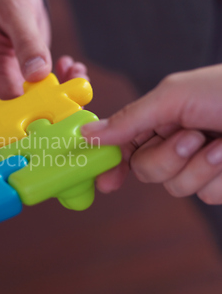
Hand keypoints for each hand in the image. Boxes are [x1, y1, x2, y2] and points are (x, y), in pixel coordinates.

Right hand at [0, 0, 86, 97]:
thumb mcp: (15, 13)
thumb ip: (26, 43)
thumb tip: (38, 73)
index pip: (7, 99)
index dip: (32, 104)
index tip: (57, 98)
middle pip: (25, 104)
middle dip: (53, 98)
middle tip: (77, 86)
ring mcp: (14, 78)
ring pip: (40, 97)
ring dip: (63, 88)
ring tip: (77, 72)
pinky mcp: (28, 75)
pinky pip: (47, 85)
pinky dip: (63, 78)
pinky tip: (70, 65)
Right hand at [81, 65, 221, 203]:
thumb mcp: (173, 97)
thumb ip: (129, 120)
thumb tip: (86, 134)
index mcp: (158, 119)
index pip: (123, 146)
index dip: (111, 165)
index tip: (105, 183)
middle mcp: (174, 142)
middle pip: (146, 171)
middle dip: (168, 157)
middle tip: (192, 136)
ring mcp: (199, 164)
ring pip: (176, 187)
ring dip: (200, 166)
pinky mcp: (221, 182)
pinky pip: (208, 195)